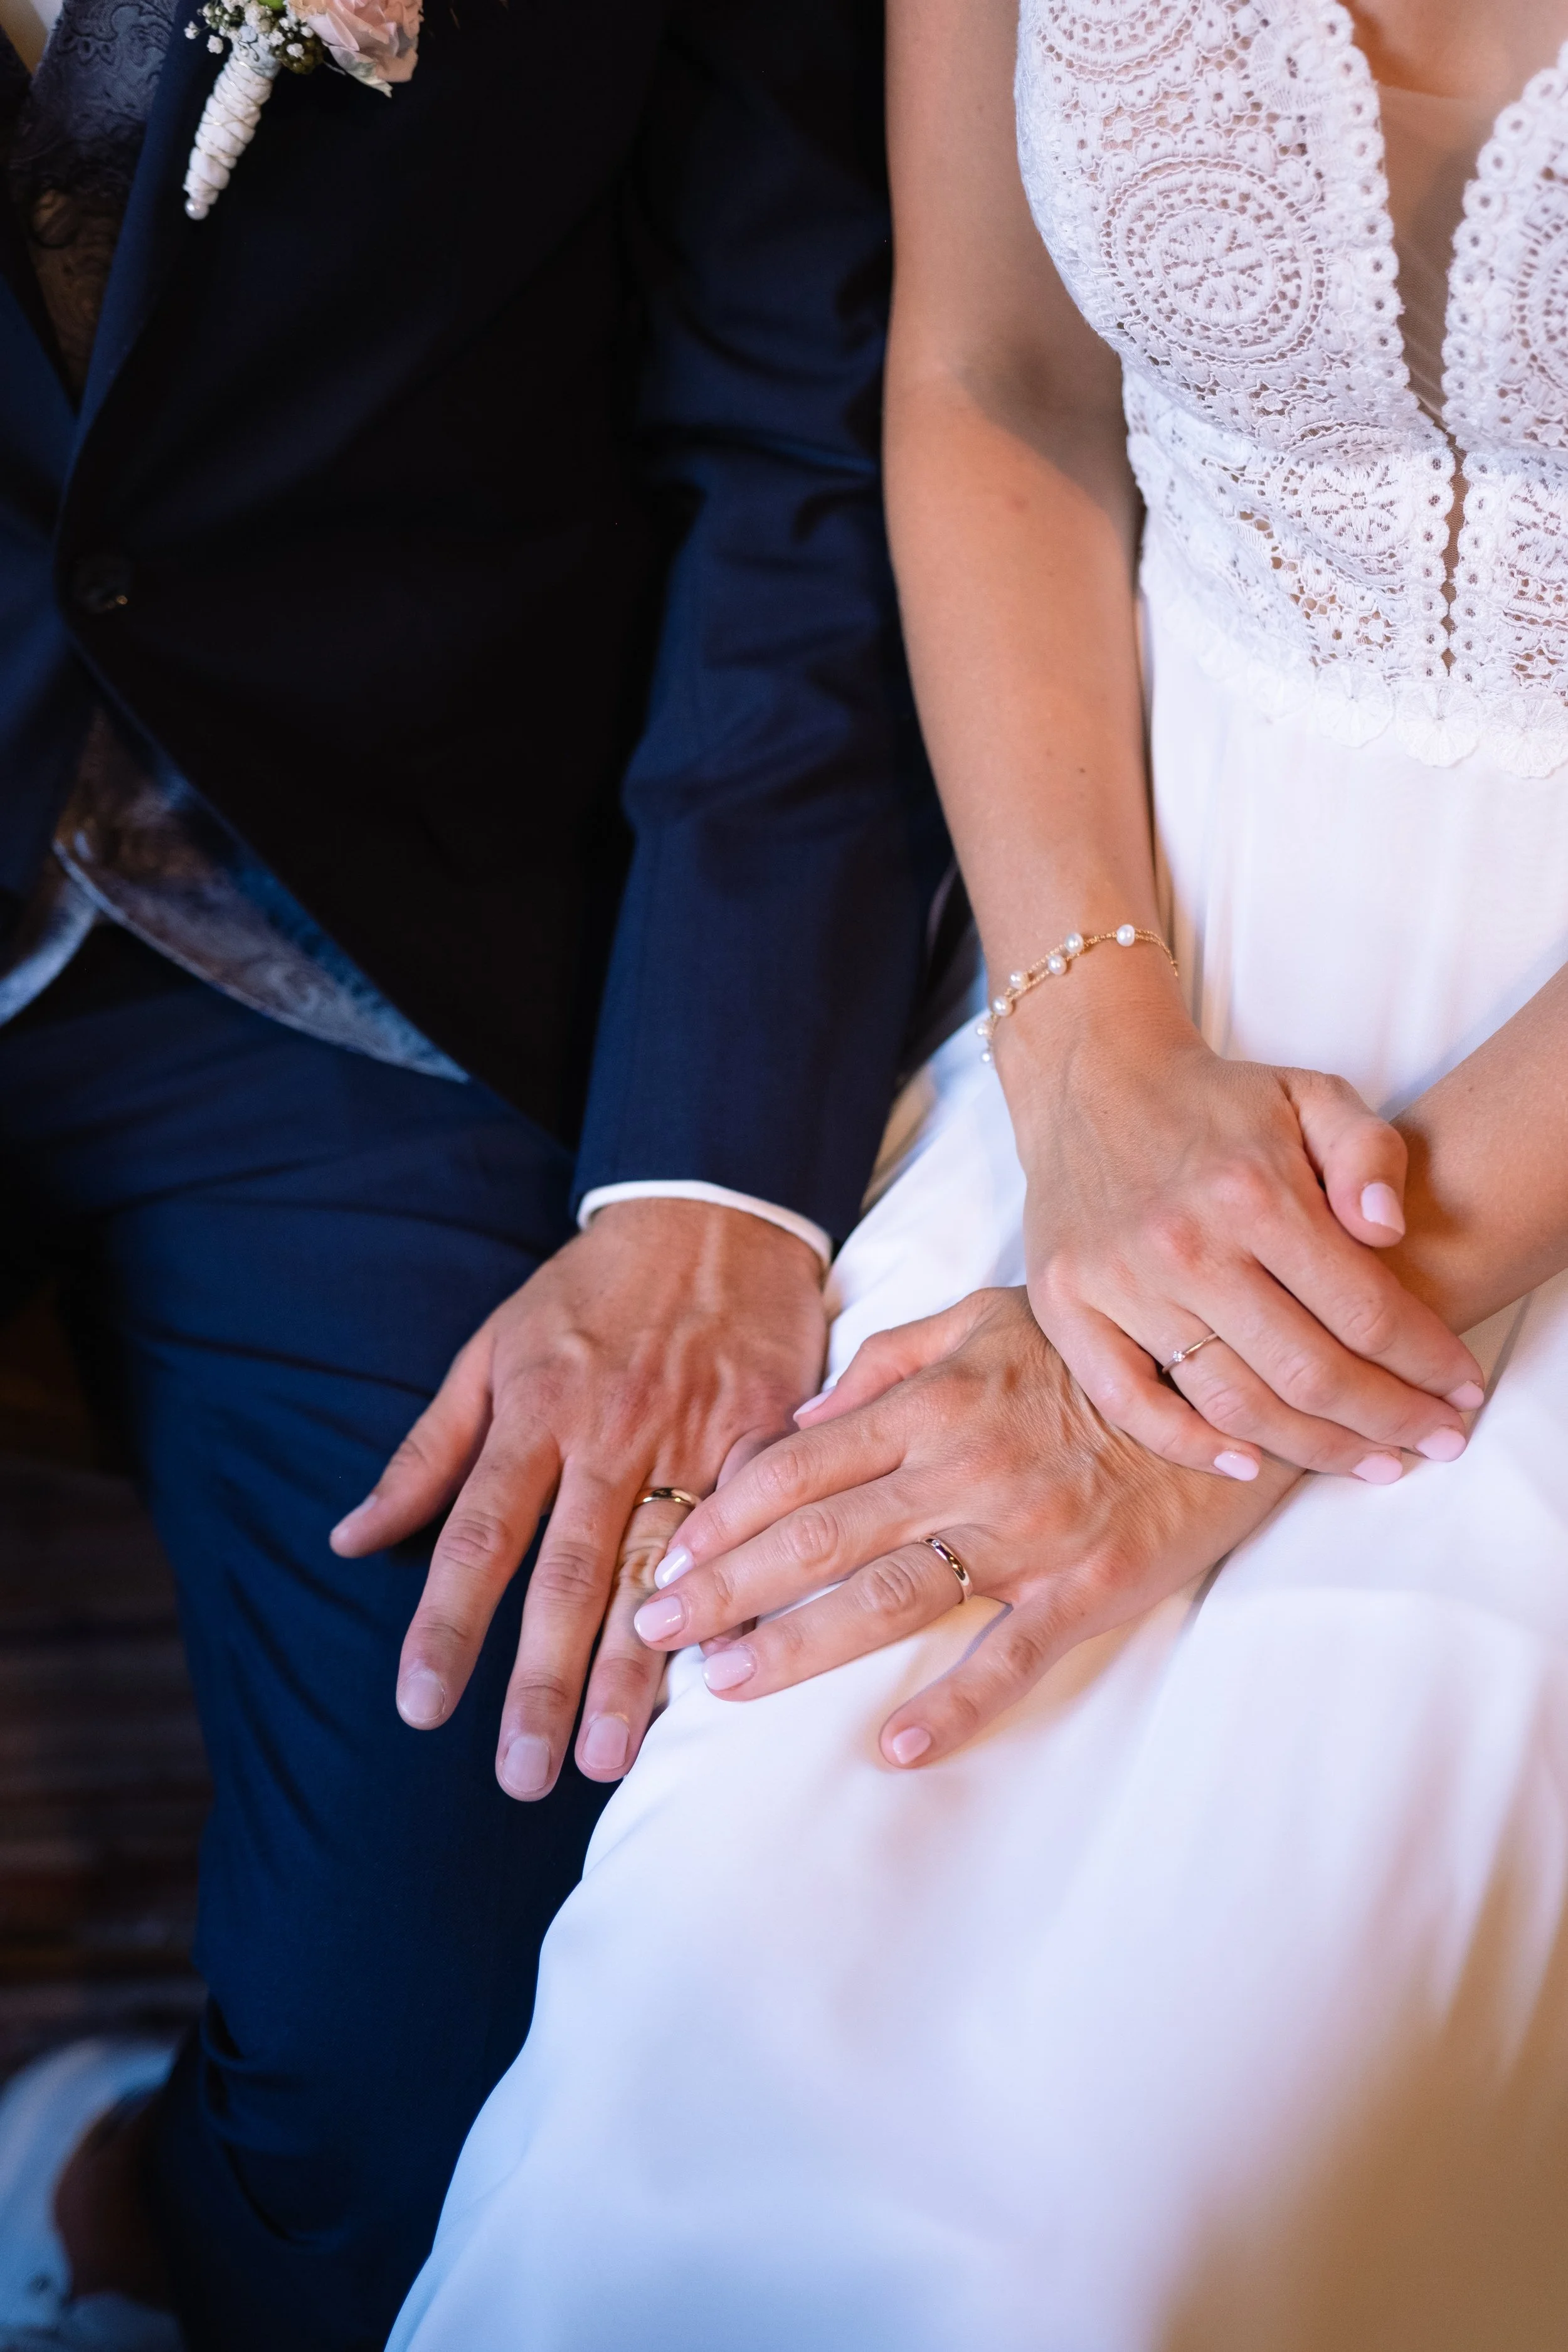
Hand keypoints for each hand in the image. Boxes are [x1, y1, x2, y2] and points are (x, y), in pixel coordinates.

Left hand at [330, 1199, 826, 1796]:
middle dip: (542, 1678)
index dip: (448, 1623)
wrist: (712, 1210)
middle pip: (569, 1570)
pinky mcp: (769, 1432)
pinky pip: (752, 1526)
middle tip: (520, 1774)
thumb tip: (350, 1538)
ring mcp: (698, 1432)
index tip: (420, 1707)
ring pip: (660, 1567)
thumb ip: (426, 1451)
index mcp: (537, 1408)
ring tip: (607, 1757)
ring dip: (636, 1669)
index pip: (481, 1533)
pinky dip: (739, 1597)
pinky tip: (726, 1670)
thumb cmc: (591, 1289)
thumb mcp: (491, 1348)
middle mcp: (613, 1428)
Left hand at [629, 1287, 1298, 1766]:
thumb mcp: (990, 1316)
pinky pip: (1013, 1655)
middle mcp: (966, 1465)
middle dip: (726, 1586)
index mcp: (937, 1401)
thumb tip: (803, 1416)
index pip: (802, 1464)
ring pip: (889, 1594)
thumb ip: (891, 1359)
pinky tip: (898, 1747)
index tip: (670, 1554)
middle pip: (820, 1535)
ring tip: (724, 1682)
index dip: (727, 1514)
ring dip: (797, 1644)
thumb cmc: (1103, 1346)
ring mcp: (1026, 1531)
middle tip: (654, 1628)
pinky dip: (957, 1704)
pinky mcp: (1089, 1585)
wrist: (1237, 1373)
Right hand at [1004, 994, 1483, 1481]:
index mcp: (1253, 1192)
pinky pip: (1131, 1404)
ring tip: (1371, 1462)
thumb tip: (1390, 1229)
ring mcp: (1122, 1284)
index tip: (1462, 1392)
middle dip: (1390, 1419)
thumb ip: (1369, 1151)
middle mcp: (1187, 1245)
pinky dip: (1191, 1447)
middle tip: (1436, 1442)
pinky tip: (1248, 1464)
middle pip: (1311, 1372)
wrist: (1092, 1080)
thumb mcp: (1311, 1094)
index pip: (1366, 1309)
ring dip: (1314, 1448)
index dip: (1427, 1363)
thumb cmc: (1214, 1102)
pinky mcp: (1068, 1307)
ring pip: (1235, 1402)